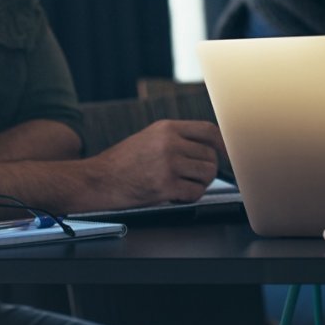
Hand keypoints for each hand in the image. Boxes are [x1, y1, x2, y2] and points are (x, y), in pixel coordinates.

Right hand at [92, 120, 225, 206]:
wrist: (97, 180)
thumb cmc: (122, 162)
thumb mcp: (149, 138)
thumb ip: (176, 138)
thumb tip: (207, 147)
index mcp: (167, 128)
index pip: (208, 131)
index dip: (222, 144)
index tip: (227, 154)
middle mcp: (169, 143)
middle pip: (210, 156)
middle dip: (208, 170)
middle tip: (195, 177)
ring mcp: (167, 164)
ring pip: (207, 174)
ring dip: (201, 184)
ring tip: (185, 186)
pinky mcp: (164, 186)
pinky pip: (195, 192)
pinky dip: (191, 197)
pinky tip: (178, 196)